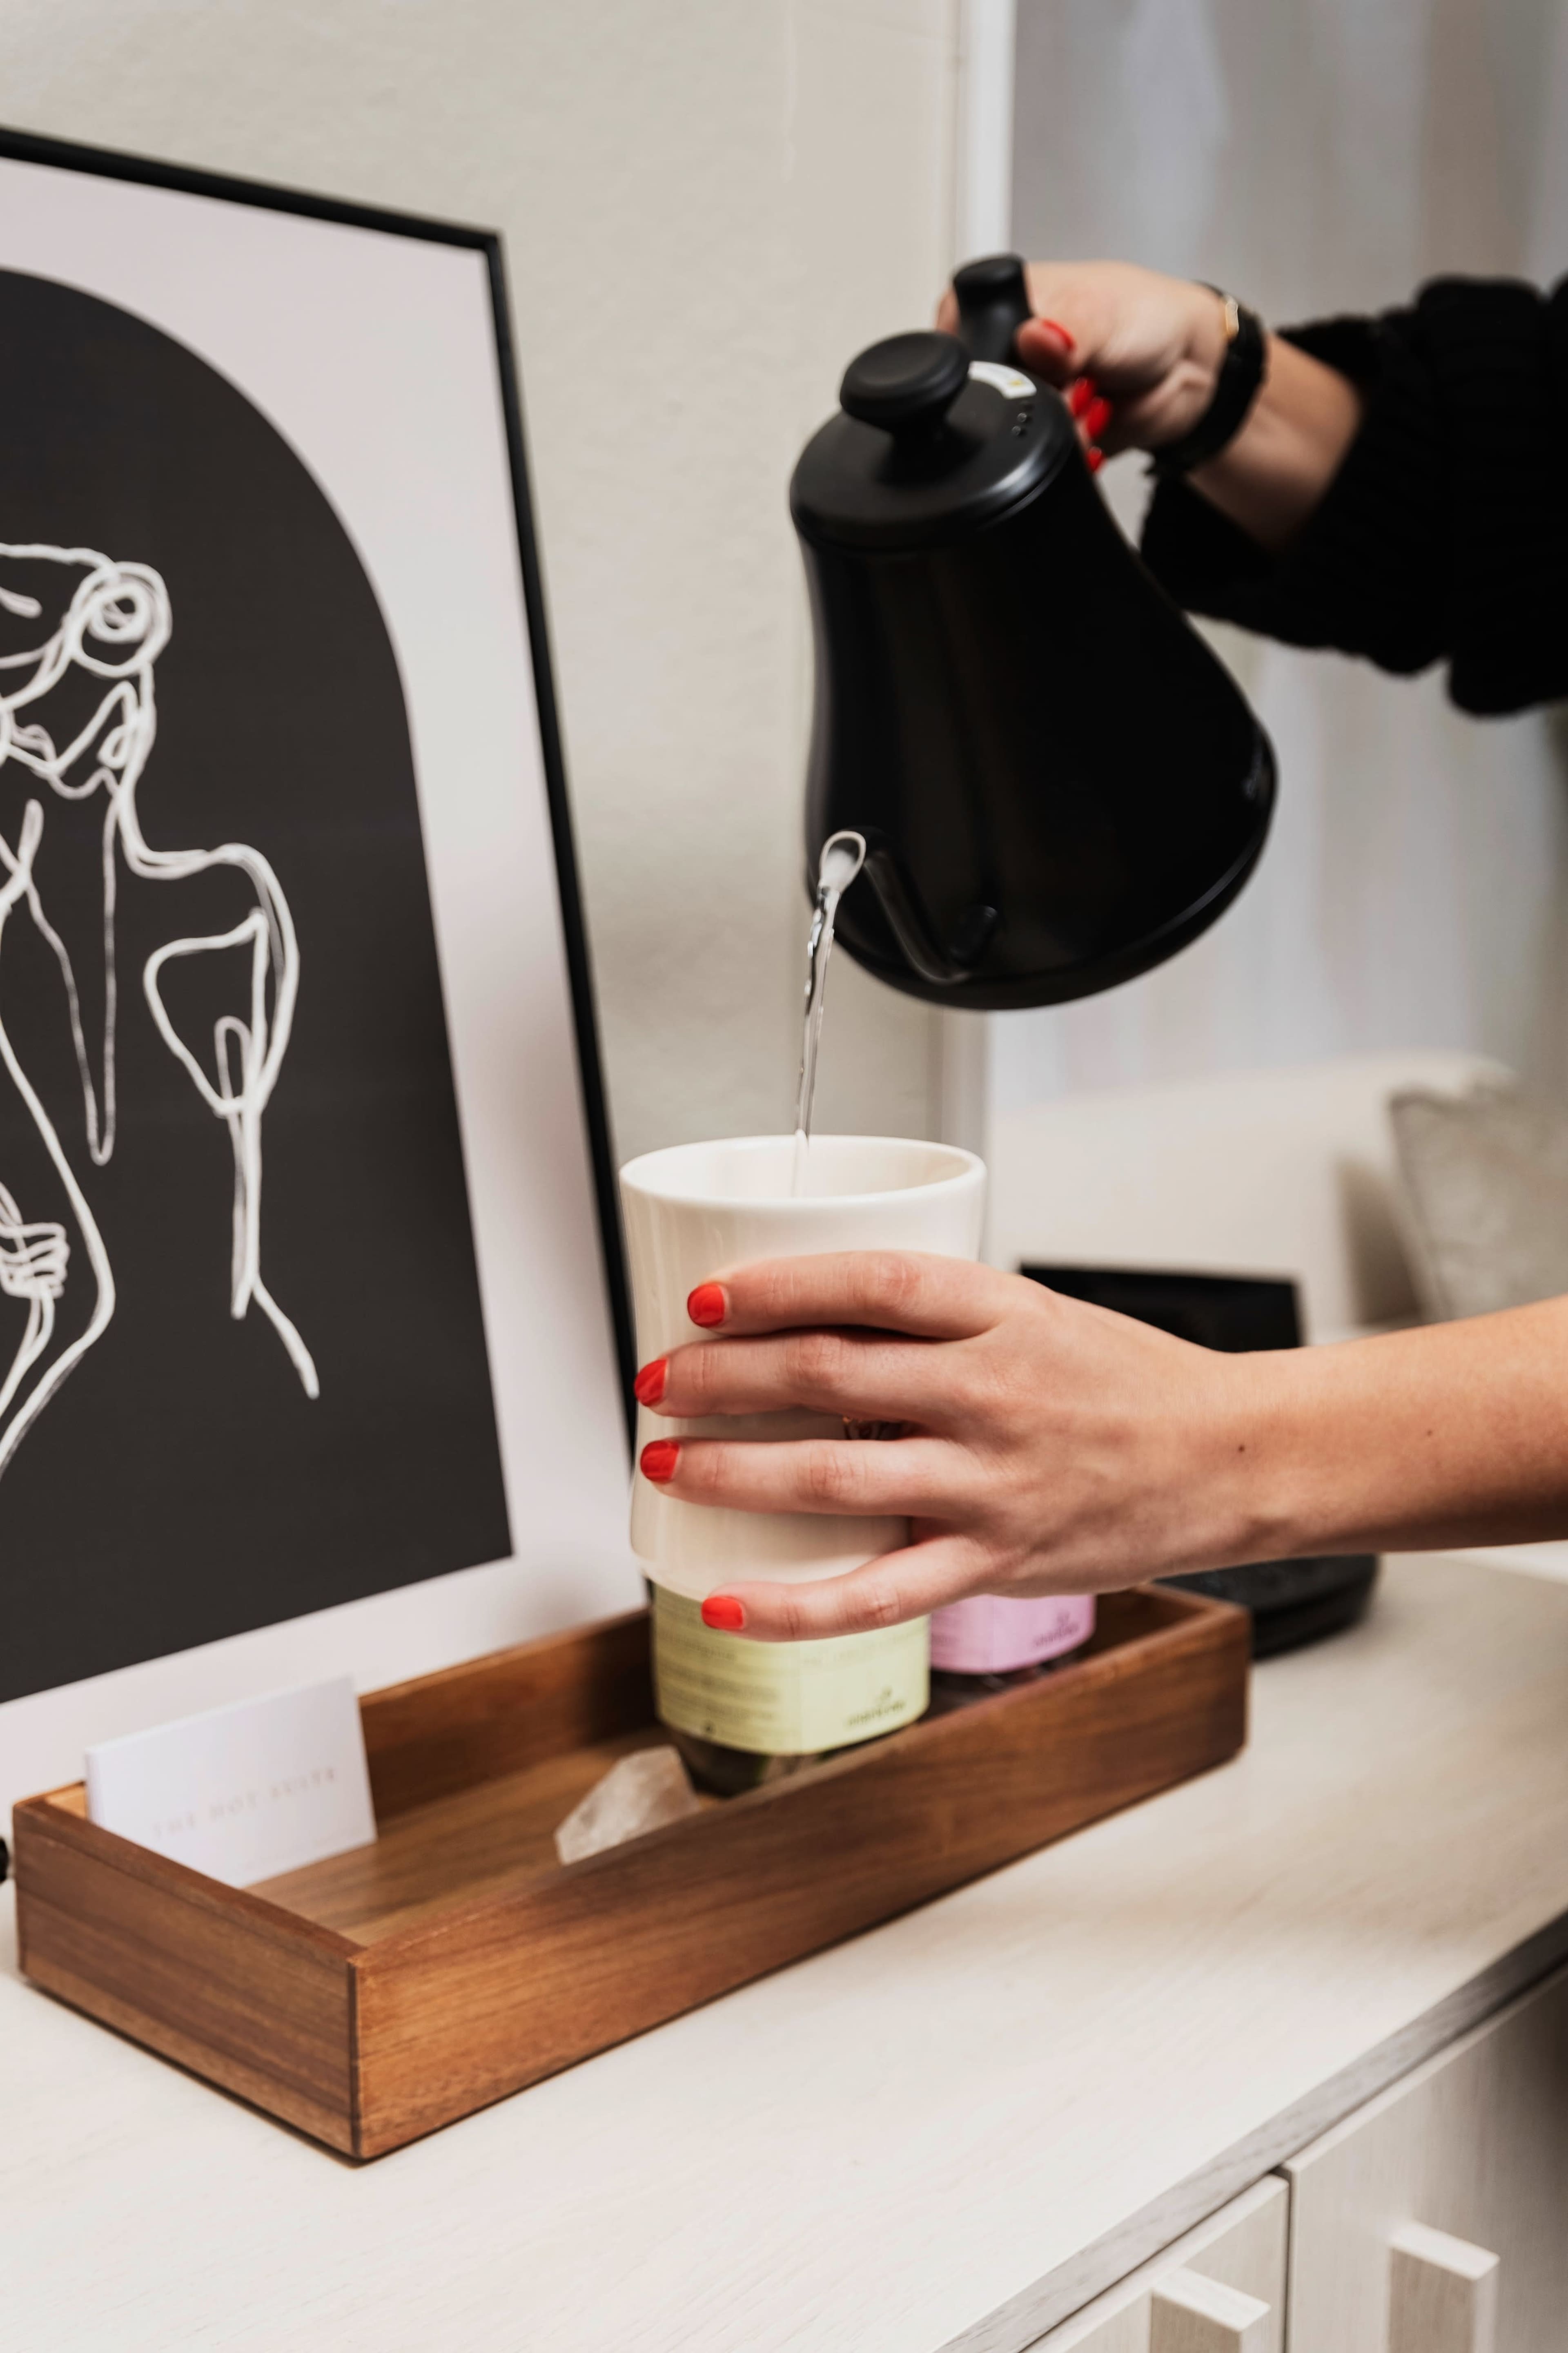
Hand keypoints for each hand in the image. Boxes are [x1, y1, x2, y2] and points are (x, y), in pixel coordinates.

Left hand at [635, 1252, 1274, 1640]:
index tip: (705, 1297)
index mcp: (1002, 1313)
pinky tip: (726, 1599)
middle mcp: (992, 1393)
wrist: (1225, 1459)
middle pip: (827, 1372)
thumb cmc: (1123, 1381)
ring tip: (664, 1463)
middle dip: (720, 1377)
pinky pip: (875, 1594)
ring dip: (729, 1469)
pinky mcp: (994, 1560)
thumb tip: (815, 1318)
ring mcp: (991, 1483)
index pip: (868, 1281)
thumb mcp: (1035, 1315)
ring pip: (831, 1476)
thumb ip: (937, 1319)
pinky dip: (792, 1605)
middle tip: (657, 1380)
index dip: (775, 1285)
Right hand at [936, 260, 1227, 464]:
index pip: (970, 349)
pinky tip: (1094, 420)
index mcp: (997, 305)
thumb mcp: (1103, 314)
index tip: (1051, 365)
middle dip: (1042, 405)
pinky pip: (1041, 461)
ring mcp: (1025, 395)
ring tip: (1093, 397)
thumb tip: (1037, 339)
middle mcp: (1004, 351)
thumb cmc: (1146, 316)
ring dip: (1063, 430)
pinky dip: (1072, 451)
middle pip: (994, 402)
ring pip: (1018, 437)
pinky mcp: (1044, 432)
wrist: (1188, 365)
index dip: (1005, 370)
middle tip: (1081, 383)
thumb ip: (1067, 332)